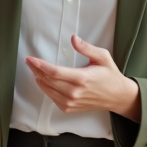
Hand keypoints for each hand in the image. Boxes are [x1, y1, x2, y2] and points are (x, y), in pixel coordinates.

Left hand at [25, 35, 140, 121]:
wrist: (117, 96)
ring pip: (48, 90)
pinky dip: (46, 89)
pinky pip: (52, 98)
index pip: (54, 72)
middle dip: (36, 70)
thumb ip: (87, 48)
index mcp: (82, 78)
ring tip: (34, 69)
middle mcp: (75, 92)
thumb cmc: (110, 75)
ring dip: (39, 79)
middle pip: (48, 81)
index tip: (31, 59)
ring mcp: (71, 102)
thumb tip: (73, 38)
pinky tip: (43, 81)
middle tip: (29, 61)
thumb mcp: (102, 57)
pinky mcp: (70, 108)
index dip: (40, 65)